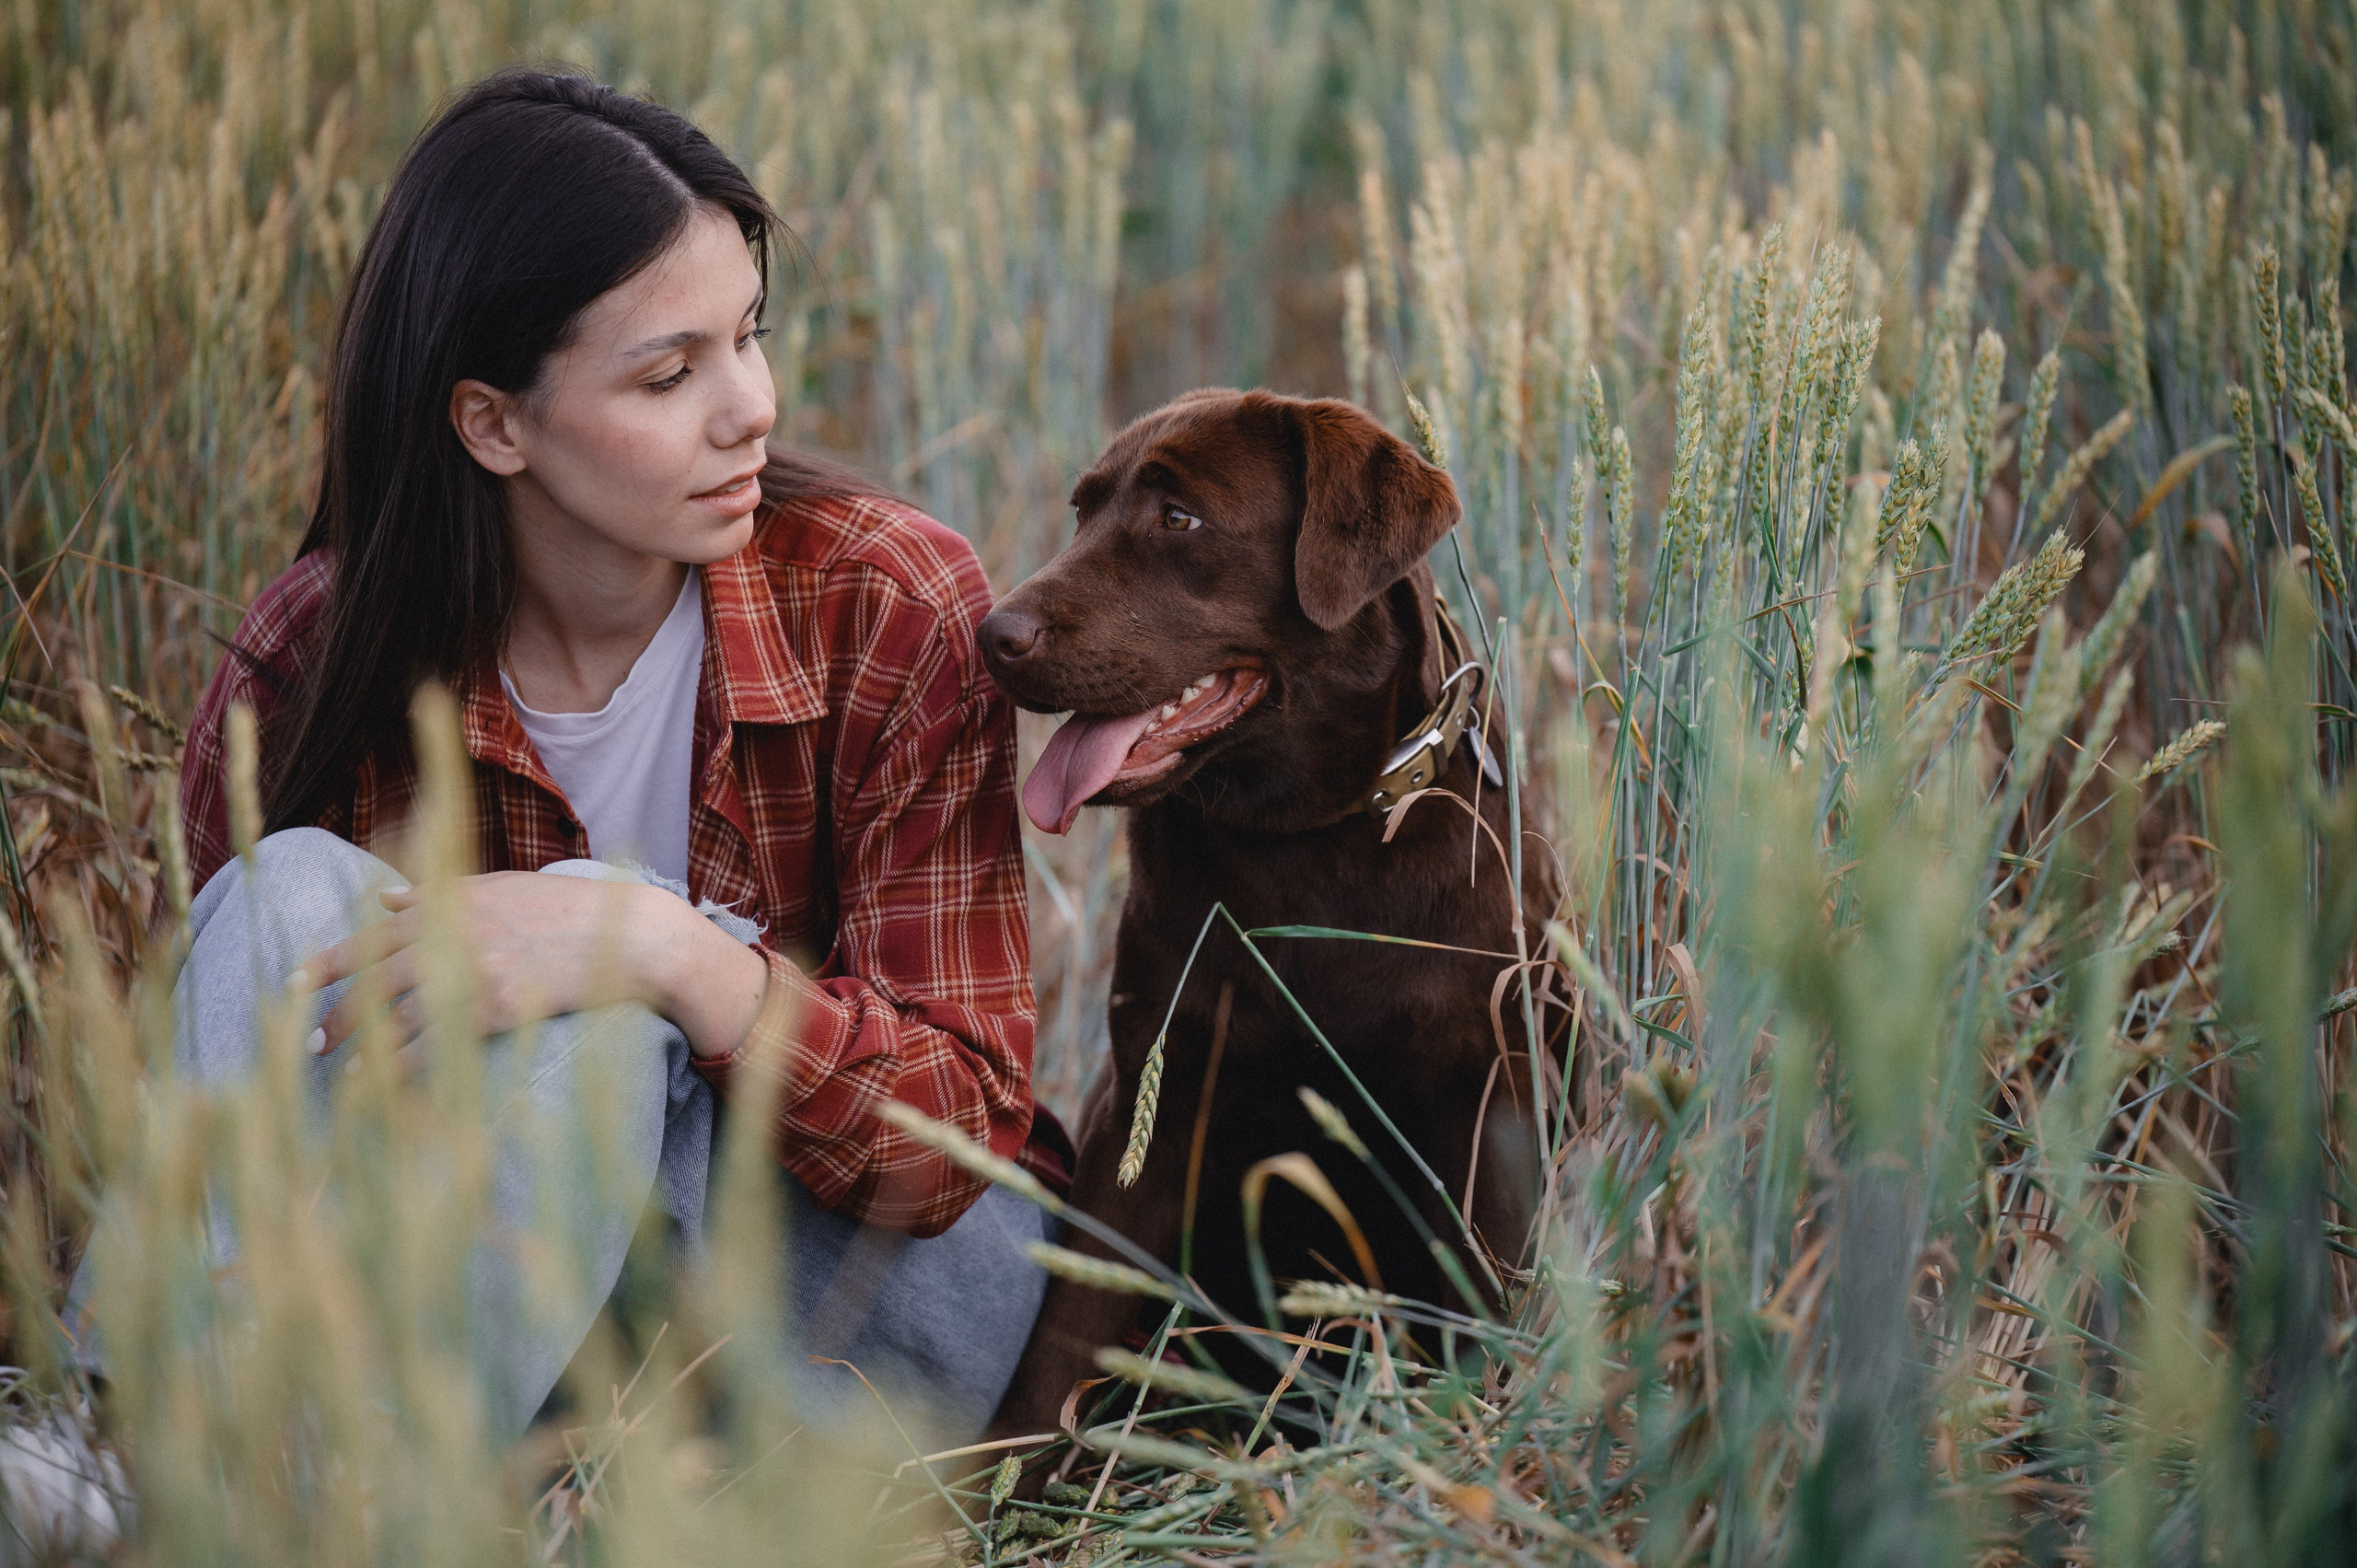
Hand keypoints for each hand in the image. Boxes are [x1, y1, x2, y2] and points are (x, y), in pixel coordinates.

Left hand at [294, 871, 770, 1063]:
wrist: (633, 938)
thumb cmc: (571, 910)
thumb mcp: (504, 887)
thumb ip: (439, 894)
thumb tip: (382, 900)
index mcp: (452, 904)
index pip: (372, 934)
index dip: (328, 962)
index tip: (291, 984)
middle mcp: (455, 936)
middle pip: (374, 979)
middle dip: (335, 1012)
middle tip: (310, 1041)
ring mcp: (473, 974)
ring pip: (396, 1016)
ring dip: (360, 1046)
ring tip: (337, 1070)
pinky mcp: (496, 1010)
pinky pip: (434, 1046)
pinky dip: (400, 1068)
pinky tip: (379, 1087)